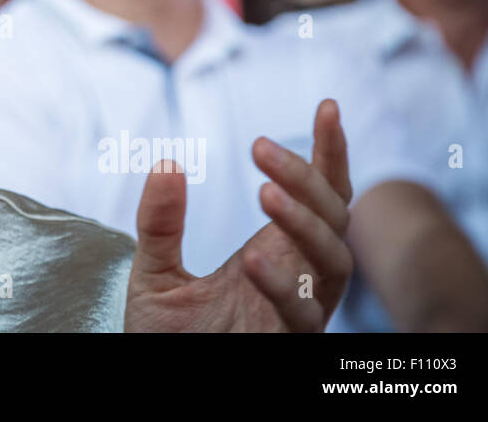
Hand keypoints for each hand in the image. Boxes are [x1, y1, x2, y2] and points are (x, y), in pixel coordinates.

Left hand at [124, 99, 353, 330]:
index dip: (330, 152)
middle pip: (333, 217)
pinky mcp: (289, 344)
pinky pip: (304, 314)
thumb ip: (160, 221)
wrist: (163, 381)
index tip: (326, 106)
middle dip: (305, 177)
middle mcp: (299, 277)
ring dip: (303, 221)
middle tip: (259, 146)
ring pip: (332, 260)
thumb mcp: (154, 271)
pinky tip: (253, 260)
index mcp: (278, 252)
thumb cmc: (167, 337)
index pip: (321, 194)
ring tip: (264, 190)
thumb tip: (167, 161)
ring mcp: (299, 312)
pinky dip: (284, 285)